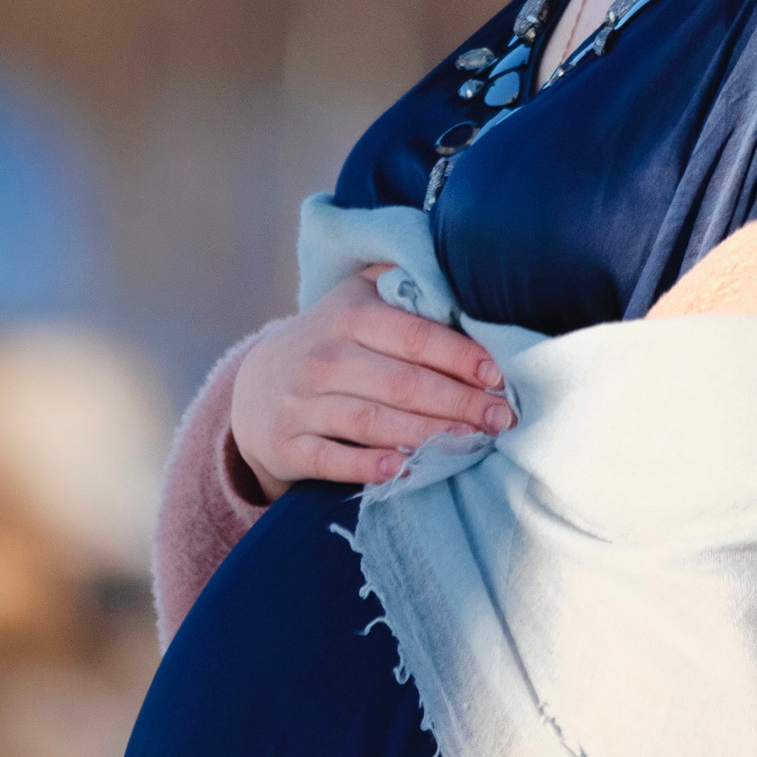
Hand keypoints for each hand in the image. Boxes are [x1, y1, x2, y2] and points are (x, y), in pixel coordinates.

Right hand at [228, 271, 512, 496]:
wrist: (255, 386)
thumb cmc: (332, 340)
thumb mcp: (358, 299)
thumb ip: (405, 287)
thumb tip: (470, 288)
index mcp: (351, 314)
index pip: (416, 336)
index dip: (461, 357)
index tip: (500, 377)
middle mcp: (324, 356)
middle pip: (402, 383)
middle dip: (458, 403)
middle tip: (502, 419)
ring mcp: (302, 401)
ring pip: (372, 422)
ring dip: (426, 435)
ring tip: (470, 444)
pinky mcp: (287, 443)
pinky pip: (330, 458)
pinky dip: (365, 466)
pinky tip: (401, 470)